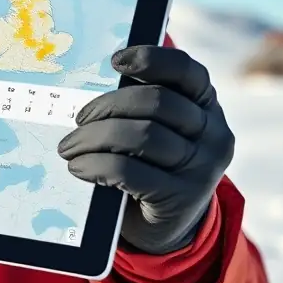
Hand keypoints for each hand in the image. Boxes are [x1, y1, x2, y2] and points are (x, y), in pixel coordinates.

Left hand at [57, 45, 234, 254]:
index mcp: (206, 105)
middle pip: (157, 102)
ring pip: (141, 136)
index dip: (151, 59)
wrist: (164, 224)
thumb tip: (91, 79)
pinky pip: (128, 171)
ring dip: (94, 138)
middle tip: (78, 118)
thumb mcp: (153, 129)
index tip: (114, 61)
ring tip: (69, 146)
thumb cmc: (149, 163)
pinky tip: (78, 167)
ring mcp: (201, 168)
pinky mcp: (180, 198)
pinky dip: (95, 164)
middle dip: (108, 106)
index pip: (186, 71)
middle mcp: (213, 133)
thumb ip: (137, 105)